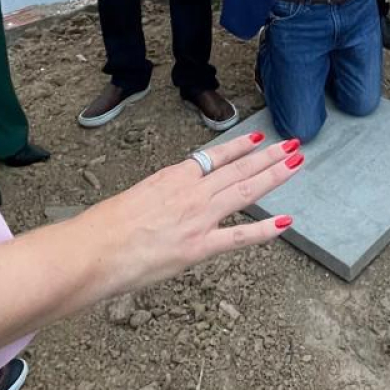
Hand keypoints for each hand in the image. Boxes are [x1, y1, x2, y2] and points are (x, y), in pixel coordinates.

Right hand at [81, 133, 300, 298]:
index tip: (258, 139)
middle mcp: (190, 193)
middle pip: (238, 169)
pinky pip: (239, 237)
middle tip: (293, 144)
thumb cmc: (103, 228)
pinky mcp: (198, 248)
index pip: (214, 157)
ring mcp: (197, 219)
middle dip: (269, 156)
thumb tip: (167, 203)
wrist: (92, 250)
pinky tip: (285, 222)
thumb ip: (158, 198)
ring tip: (296, 164)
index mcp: (172, 178)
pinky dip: (264, 230)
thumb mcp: (134, 199)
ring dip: (274, 176)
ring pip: (245, 190)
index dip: (240, 147)